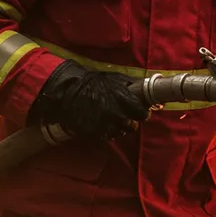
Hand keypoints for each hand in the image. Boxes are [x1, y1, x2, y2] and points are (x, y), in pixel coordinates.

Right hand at [30, 60, 150, 140]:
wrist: (68, 90)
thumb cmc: (93, 82)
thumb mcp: (115, 78)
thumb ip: (132, 86)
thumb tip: (148, 89)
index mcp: (123, 99)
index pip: (142, 113)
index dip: (142, 112)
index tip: (140, 111)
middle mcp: (116, 114)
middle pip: (132, 126)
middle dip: (130, 121)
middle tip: (125, 116)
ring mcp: (105, 125)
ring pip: (120, 133)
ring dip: (118, 128)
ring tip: (111, 119)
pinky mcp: (94, 133)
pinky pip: (106, 137)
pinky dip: (106, 132)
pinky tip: (102, 124)